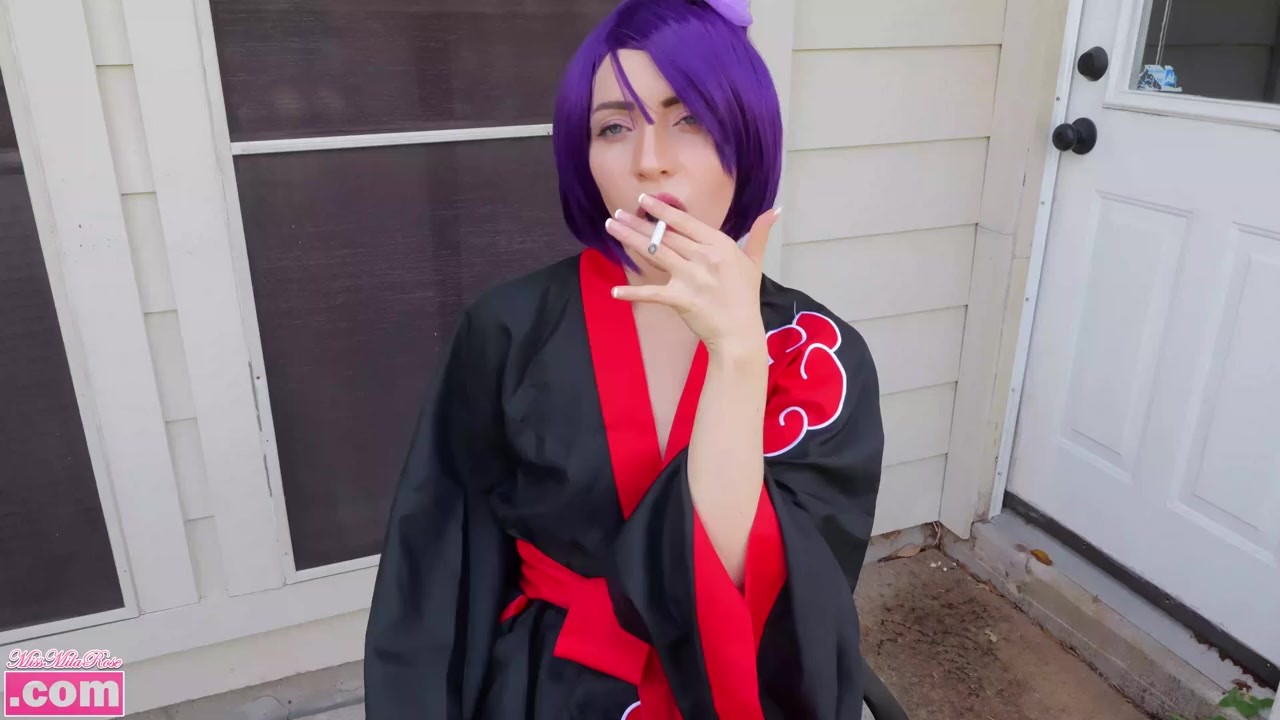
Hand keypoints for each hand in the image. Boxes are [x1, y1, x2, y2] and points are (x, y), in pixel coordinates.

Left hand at [605, 193, 780, 357]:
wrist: (740, 333)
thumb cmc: (745, 297)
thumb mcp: (754, 262)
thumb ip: (759, 235)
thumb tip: (774, 210)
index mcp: (719, 245)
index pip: (685, 222)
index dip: (663, 210)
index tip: (644, 200)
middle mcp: (703, 257)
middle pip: (665, 235)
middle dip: (638, 222)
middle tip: (617, 213)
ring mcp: (691, 278)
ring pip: (655, 253)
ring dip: (630, 239)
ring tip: (612, 228)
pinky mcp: (681, 299)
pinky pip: (652, 293)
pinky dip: (633, 293)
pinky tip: (614, 291)